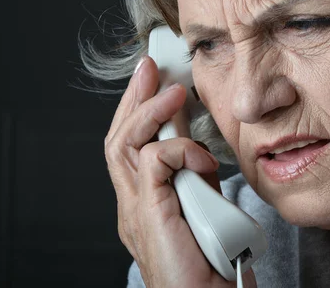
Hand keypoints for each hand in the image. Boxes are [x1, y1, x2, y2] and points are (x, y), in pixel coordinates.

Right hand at [104, 55, 255, 287]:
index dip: (138, 112)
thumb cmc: (210, 263)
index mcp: (143, 202)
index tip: (154, 83)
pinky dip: (179, 148)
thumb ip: (193, 174)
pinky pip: (154, 162)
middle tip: (149, 67)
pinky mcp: (147, 213)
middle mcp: (131, 204)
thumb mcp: (203, 204)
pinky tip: (199, 153)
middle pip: (119, 140)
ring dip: (147, 111)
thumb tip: (193, 141)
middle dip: (133, 100)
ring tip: (168, 87)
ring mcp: (134, 210)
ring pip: (124, 145)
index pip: (131, 147)